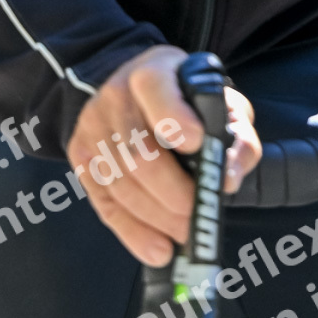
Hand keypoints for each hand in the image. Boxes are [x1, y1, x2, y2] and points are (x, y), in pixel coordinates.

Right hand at [65, 43, 261, 263]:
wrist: (138, 91)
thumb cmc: (189, 102)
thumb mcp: (223, 104)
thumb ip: (237, 136)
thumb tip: (227, 177)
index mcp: (154, 70)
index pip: (155, 88)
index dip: (172, 116)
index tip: (196, 143)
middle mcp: (115, 94)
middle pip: (138, 152)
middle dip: (172, 192)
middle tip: (198, 214)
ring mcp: (92, 125)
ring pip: (121, 183)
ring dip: (157, 218)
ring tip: (185, 234)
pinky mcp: (80, 154)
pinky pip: (104, 202)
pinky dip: (132, 231)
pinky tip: (157, 248)